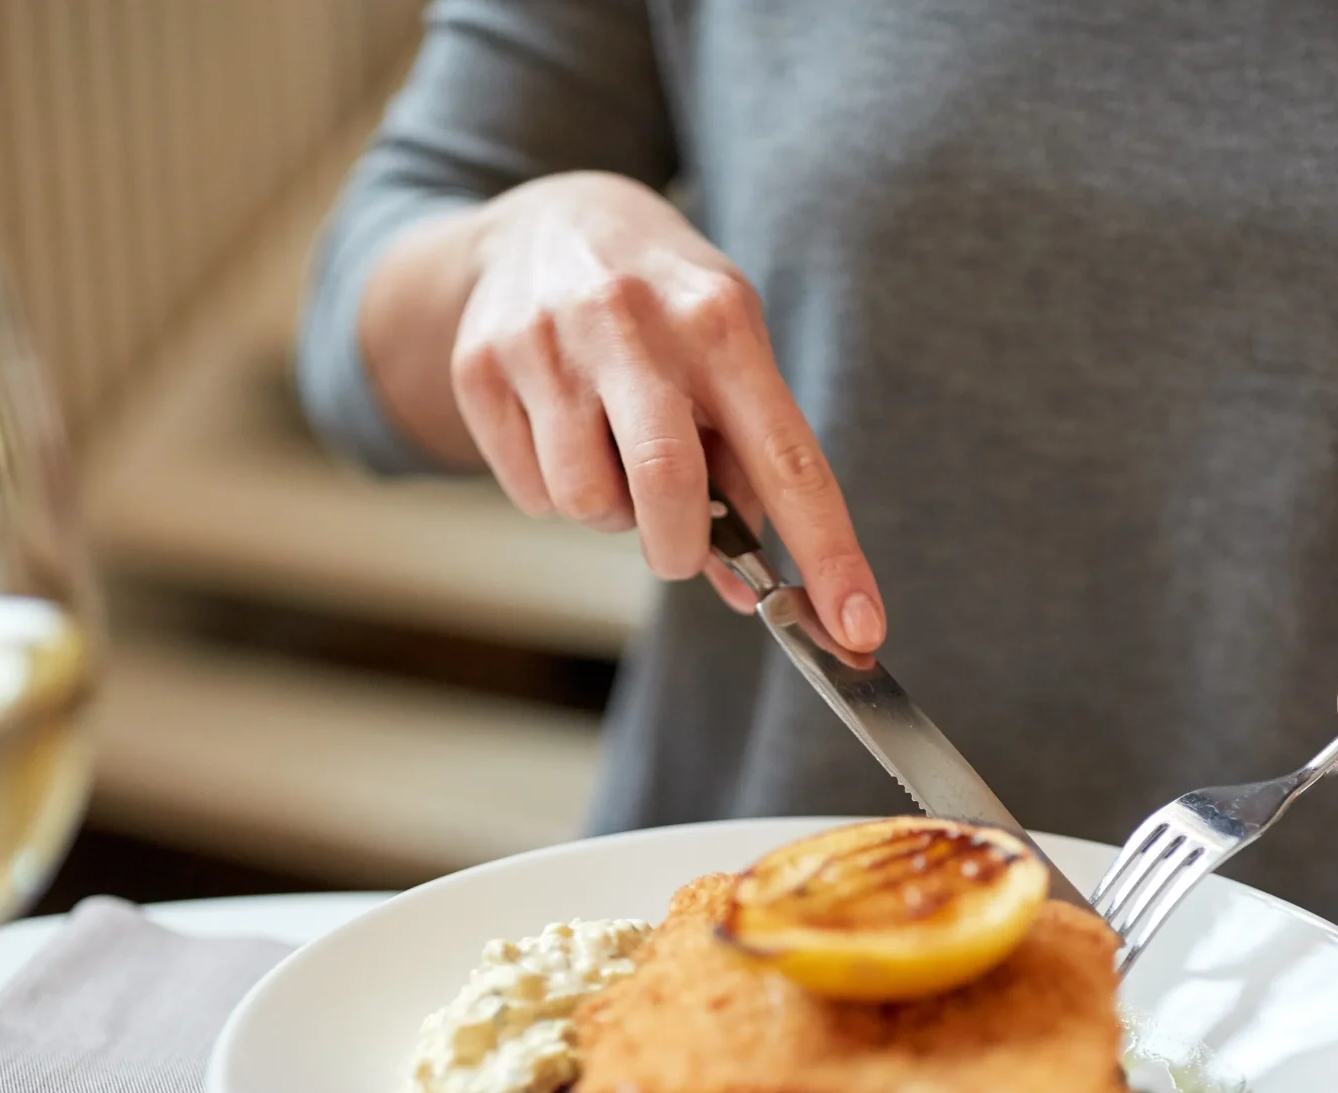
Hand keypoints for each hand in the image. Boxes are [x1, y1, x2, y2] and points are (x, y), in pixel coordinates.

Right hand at [450, 172, 884, 648]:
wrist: (547, 219)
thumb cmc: (664, 309)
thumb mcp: (727, 352)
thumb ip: (746, 468)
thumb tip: (749, 592)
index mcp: (720, 320)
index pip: (787, 458)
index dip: (826, 553)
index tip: (856, 629)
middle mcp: (631, 321)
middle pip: (667, 488)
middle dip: (678, 548)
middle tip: (677, 544)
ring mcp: (547, 341)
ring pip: (587, 504)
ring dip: (612, 514)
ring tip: (613, 458)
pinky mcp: (481, 367)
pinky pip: (530, 495)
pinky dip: (556, 493)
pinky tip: (563, 434)